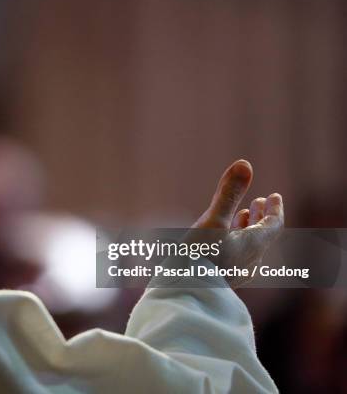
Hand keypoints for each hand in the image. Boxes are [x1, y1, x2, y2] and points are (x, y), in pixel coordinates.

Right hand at [193, 160, 283, 287]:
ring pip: (248, 247)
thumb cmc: (199, 257)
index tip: (273, 195)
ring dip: (246, 229)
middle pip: (262, 236)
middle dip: (260, 217)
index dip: (275, 209)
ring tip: (240, 217)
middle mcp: (249, 261)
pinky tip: (220, 242)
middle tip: (258, 202)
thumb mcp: (213, 220)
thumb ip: (229, 193)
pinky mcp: (220, 280)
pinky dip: (234, 242)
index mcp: (253, 246)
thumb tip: (245, 163)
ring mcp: (235, 274)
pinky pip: (235, 257)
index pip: (274, 225)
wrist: (183, 295)